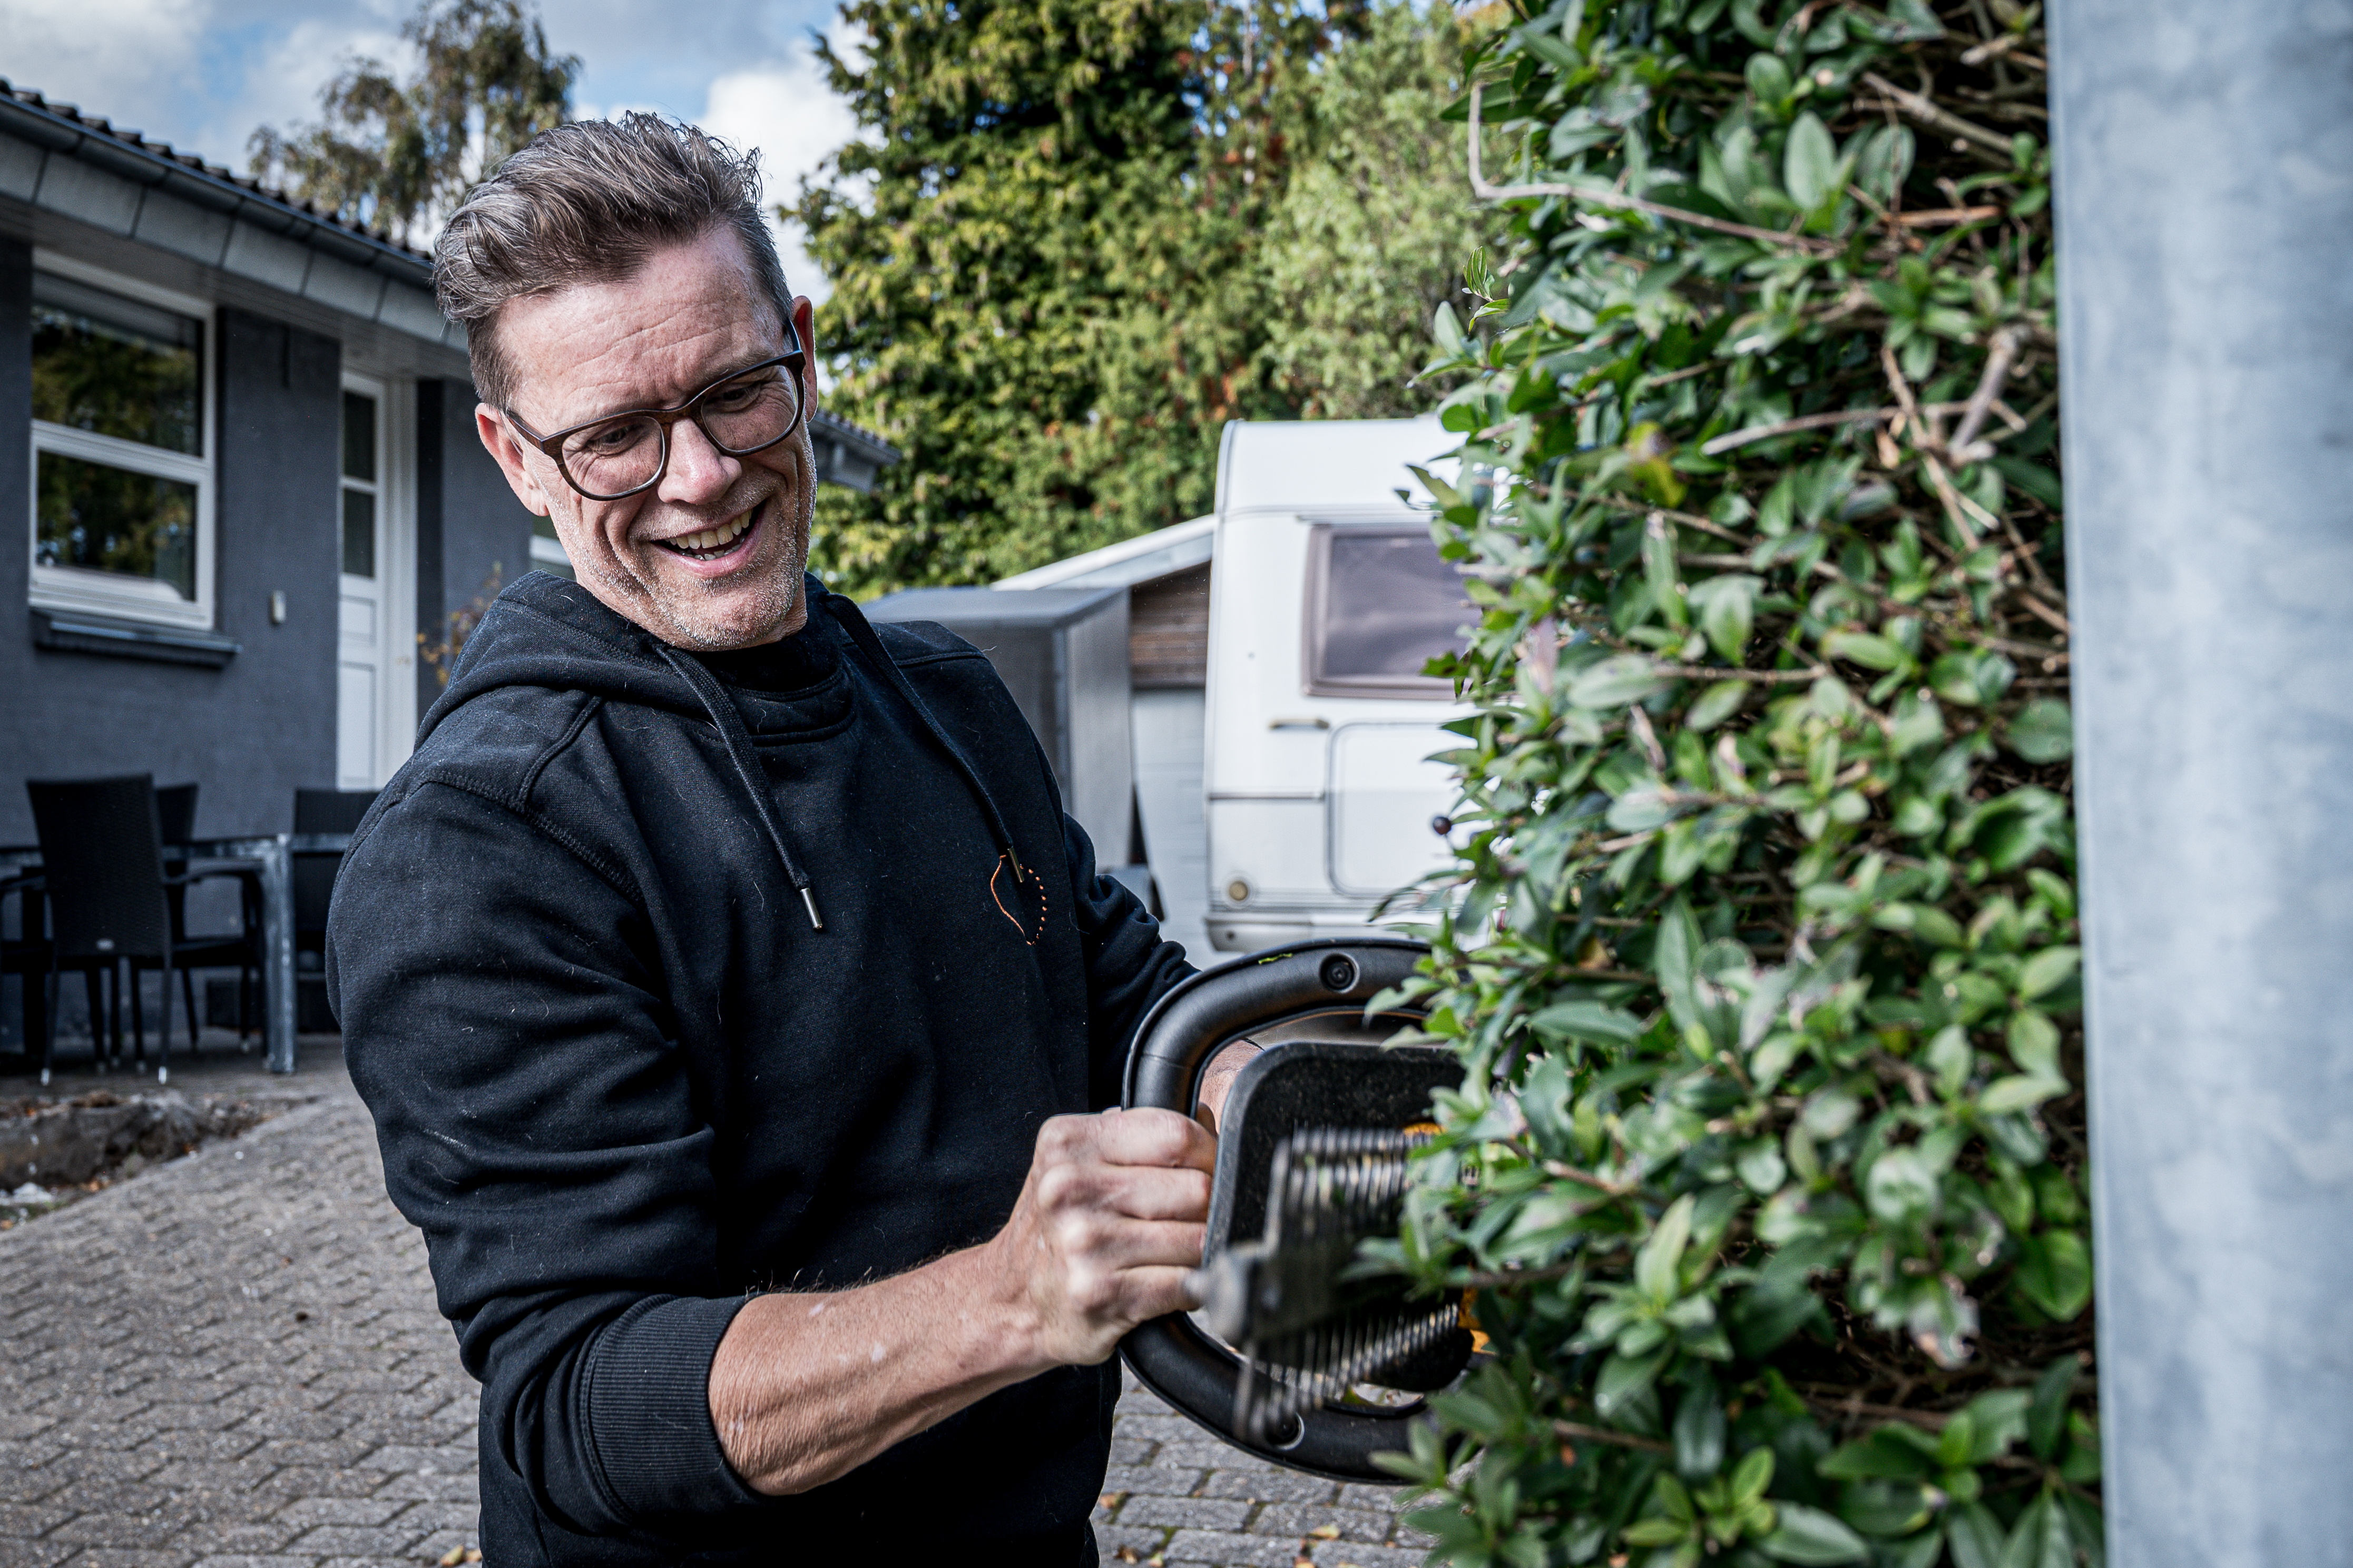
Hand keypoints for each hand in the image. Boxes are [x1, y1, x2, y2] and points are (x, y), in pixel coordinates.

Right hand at [986, 1107, 1216, 1367]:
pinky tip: (1169, 1284)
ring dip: (1202, 1252)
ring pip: (1196, 1238)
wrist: (1011, 1300)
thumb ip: (1140, 1136)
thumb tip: (1212, 1123)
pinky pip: (1184, 1284)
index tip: (1209, 1171)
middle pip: (1195, 1188)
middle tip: (1193, 1221)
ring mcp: (1083, 1242)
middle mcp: (1070, 1188)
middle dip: (1209, 1209)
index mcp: (1068, 1143)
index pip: (1176, 1133)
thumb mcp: (1079, 1164)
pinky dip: (1192, 1287)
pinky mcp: (1098, 1292)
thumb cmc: (1057, 1228)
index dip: (1210, 1154)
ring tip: (1177, 1254)